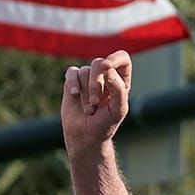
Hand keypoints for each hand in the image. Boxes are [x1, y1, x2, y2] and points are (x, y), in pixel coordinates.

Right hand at [60, 51, 132, 168]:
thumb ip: (118, 89)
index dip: (115, 58)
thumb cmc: (105, 124)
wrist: (86, 135)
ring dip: (85, 93)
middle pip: (99, 63)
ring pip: (85, 71)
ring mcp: (88, 78)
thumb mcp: (118, 110)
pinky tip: (74, 94)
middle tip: (96, 102)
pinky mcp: (73, 81)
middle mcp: (105, 76)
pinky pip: (72, 72)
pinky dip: (73, 83)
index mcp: (121, 80)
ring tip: (89, 109)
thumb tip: (108, 68)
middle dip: (96, 83)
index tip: (108, 66)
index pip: (122, 58)